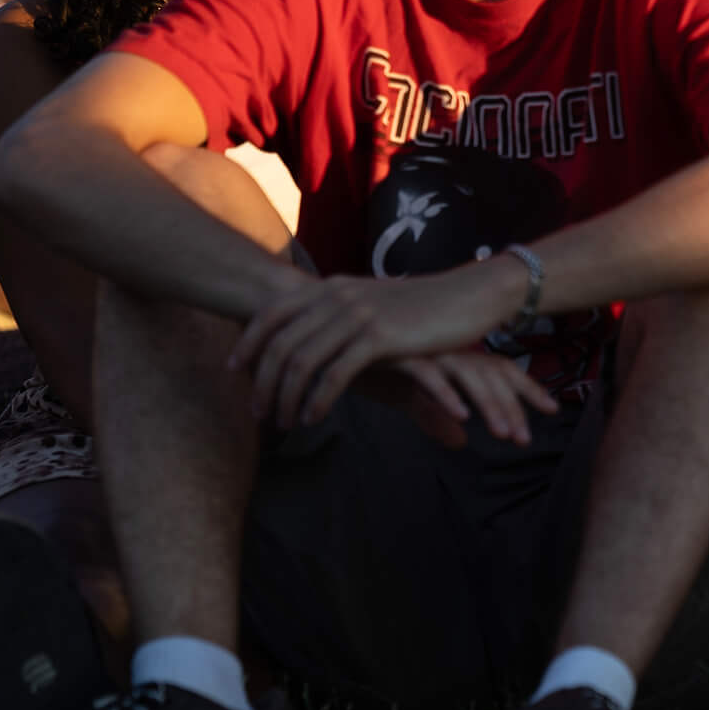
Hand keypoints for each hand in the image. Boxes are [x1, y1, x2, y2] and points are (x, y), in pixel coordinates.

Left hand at [230, 260, 529, 430]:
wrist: (472, 295)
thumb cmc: (426, 305)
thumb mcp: (375, 300)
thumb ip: (343, 311)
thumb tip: (317, 332)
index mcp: (331, 287)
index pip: (272, 313)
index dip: (248, 343)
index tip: (236, 371)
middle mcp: (337, 297)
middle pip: (280, 344)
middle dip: (262, 382)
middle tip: (257, 412)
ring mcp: (357, 316)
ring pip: (302, 362)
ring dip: (286, 397)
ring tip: (283, 422)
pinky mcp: (380, 337)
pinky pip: (335, 374)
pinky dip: (317, 399)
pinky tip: (314, 417)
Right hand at [361, 349, 561, 447]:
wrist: (322, 332)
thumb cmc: (366, 362)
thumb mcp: (405, 395)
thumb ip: (432, 415)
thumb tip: (461, 442)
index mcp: (452, 354)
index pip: (500, 370)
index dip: (526, 389)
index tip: (553, 409)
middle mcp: (445, 349)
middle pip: (492, 376)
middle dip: (513, 408)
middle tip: (525, 440)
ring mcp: (424, 348)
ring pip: (468, 376)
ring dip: (490, 406)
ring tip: (504, 435)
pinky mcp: (397, 353)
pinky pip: (429, 375)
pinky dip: (447, 395)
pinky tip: (461, 416)